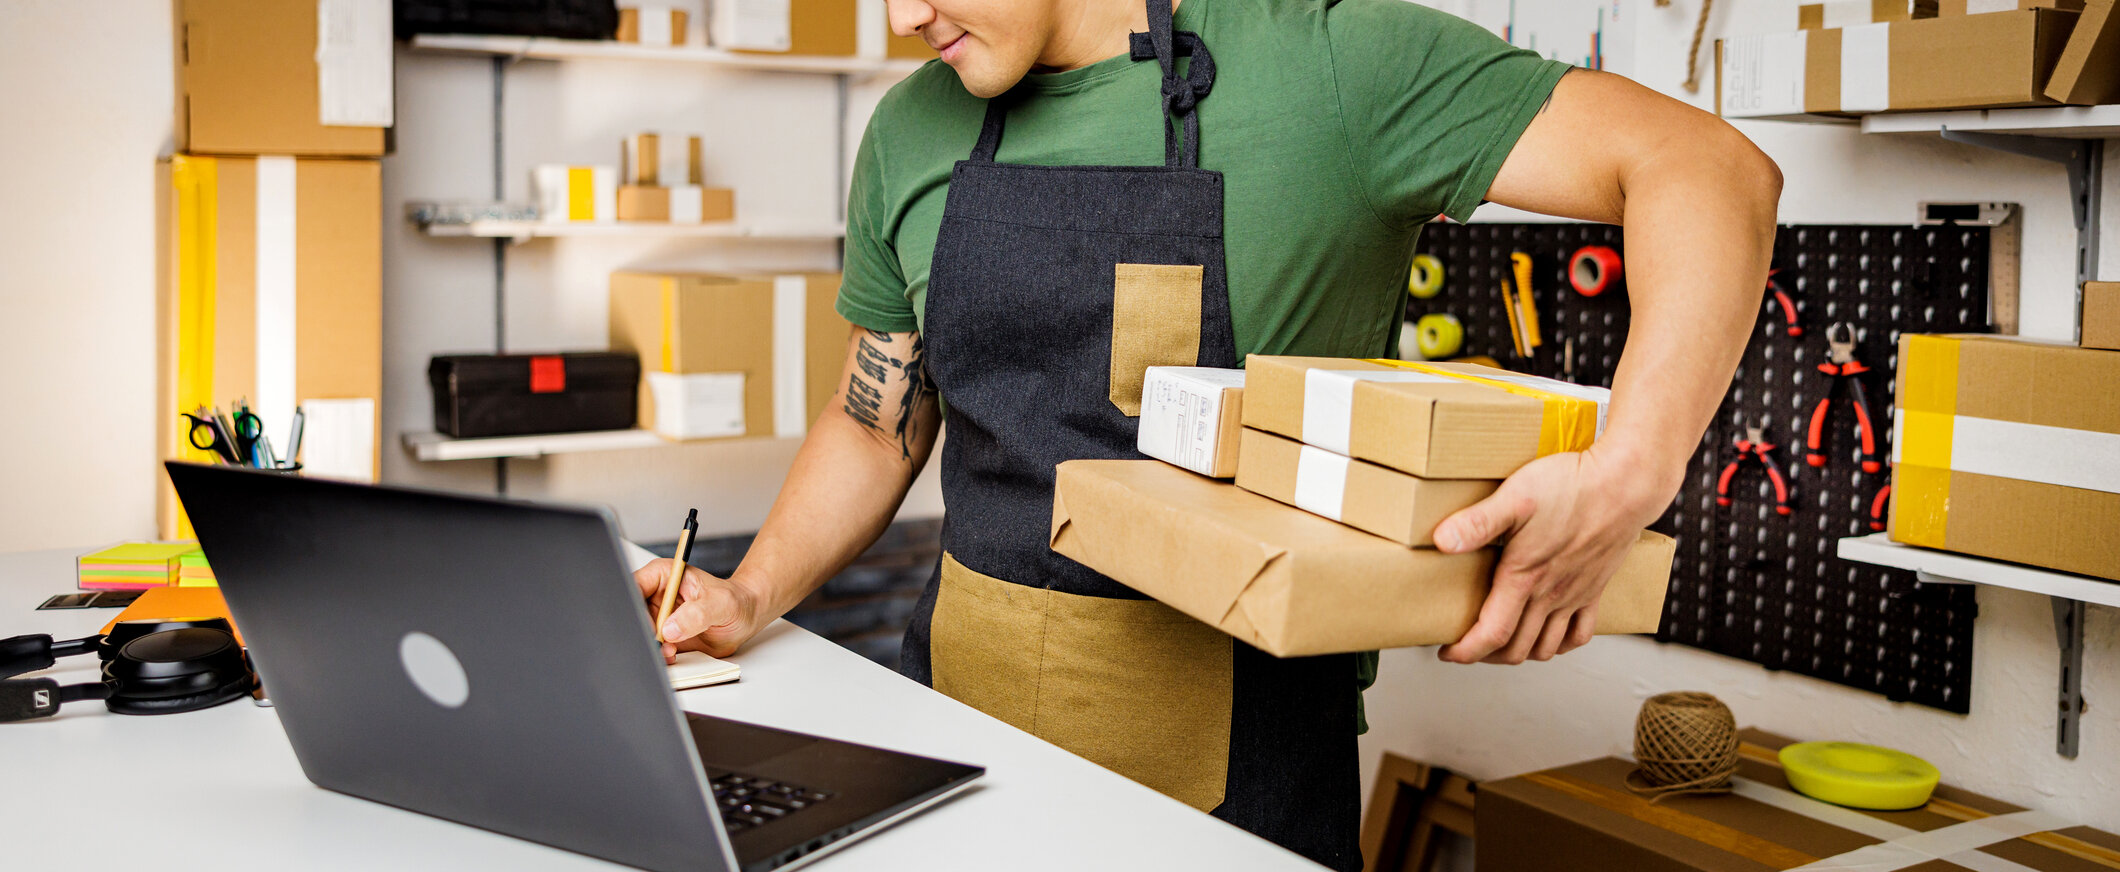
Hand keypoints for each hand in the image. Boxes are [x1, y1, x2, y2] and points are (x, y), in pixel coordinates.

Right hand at [634, 559, 763, 661]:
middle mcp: (656, 595)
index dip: (636, 607)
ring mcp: (657, 616)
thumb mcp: (721, 603)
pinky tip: (673, 653)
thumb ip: (698, 613)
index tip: (651, 627)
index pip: (635, 586)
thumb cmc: (734, 601)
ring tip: (672, 649)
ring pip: (639, 632)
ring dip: (651, 645)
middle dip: (643, 631)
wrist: (743, 617)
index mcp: (664, 575)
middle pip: (632, 613)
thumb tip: (671, 628)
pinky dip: (658, 654)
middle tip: (661, 643)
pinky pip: (650, 647)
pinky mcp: (662, 635)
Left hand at [1429, 445, 1672, 664]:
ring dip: (1520, 654)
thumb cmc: (1571, 486)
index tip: (1447, 652)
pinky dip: (1560, 645)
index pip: (1492, 634)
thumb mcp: (1514, 497)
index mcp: (1525, 577)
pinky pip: (1580, 634)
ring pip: (1546, 648)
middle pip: (1516, 649)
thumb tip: (1441, 541)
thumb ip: (1477, 522)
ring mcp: (1575, 595)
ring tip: (1499, 643)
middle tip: (1465, 646)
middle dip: (1486, 656)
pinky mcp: (1594, 588)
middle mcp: (1550, 594)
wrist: (1625, 485)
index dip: (1466, 651)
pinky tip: (1547, 637)